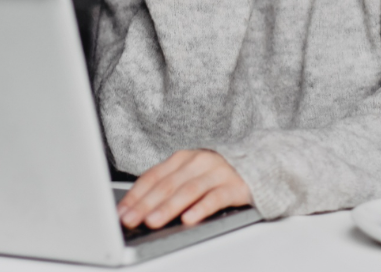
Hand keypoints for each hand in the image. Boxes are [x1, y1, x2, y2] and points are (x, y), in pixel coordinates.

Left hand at [115, 150, 251, 228]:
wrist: (260, 165)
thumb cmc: (217, 175)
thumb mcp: (190, 175)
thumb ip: (168, 187)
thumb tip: (139, 210)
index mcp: (183, 158)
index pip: (153, 176)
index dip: (135, 195)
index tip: (120, 212)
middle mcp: (199, 161)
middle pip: (167, 184)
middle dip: (145, 204)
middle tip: (130, 220)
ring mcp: (218, 172)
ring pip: (188, 190)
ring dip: (168, 207)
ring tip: (153, 222)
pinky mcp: (236, 186)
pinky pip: (216, 198)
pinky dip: (201, 208)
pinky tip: (189, 219)